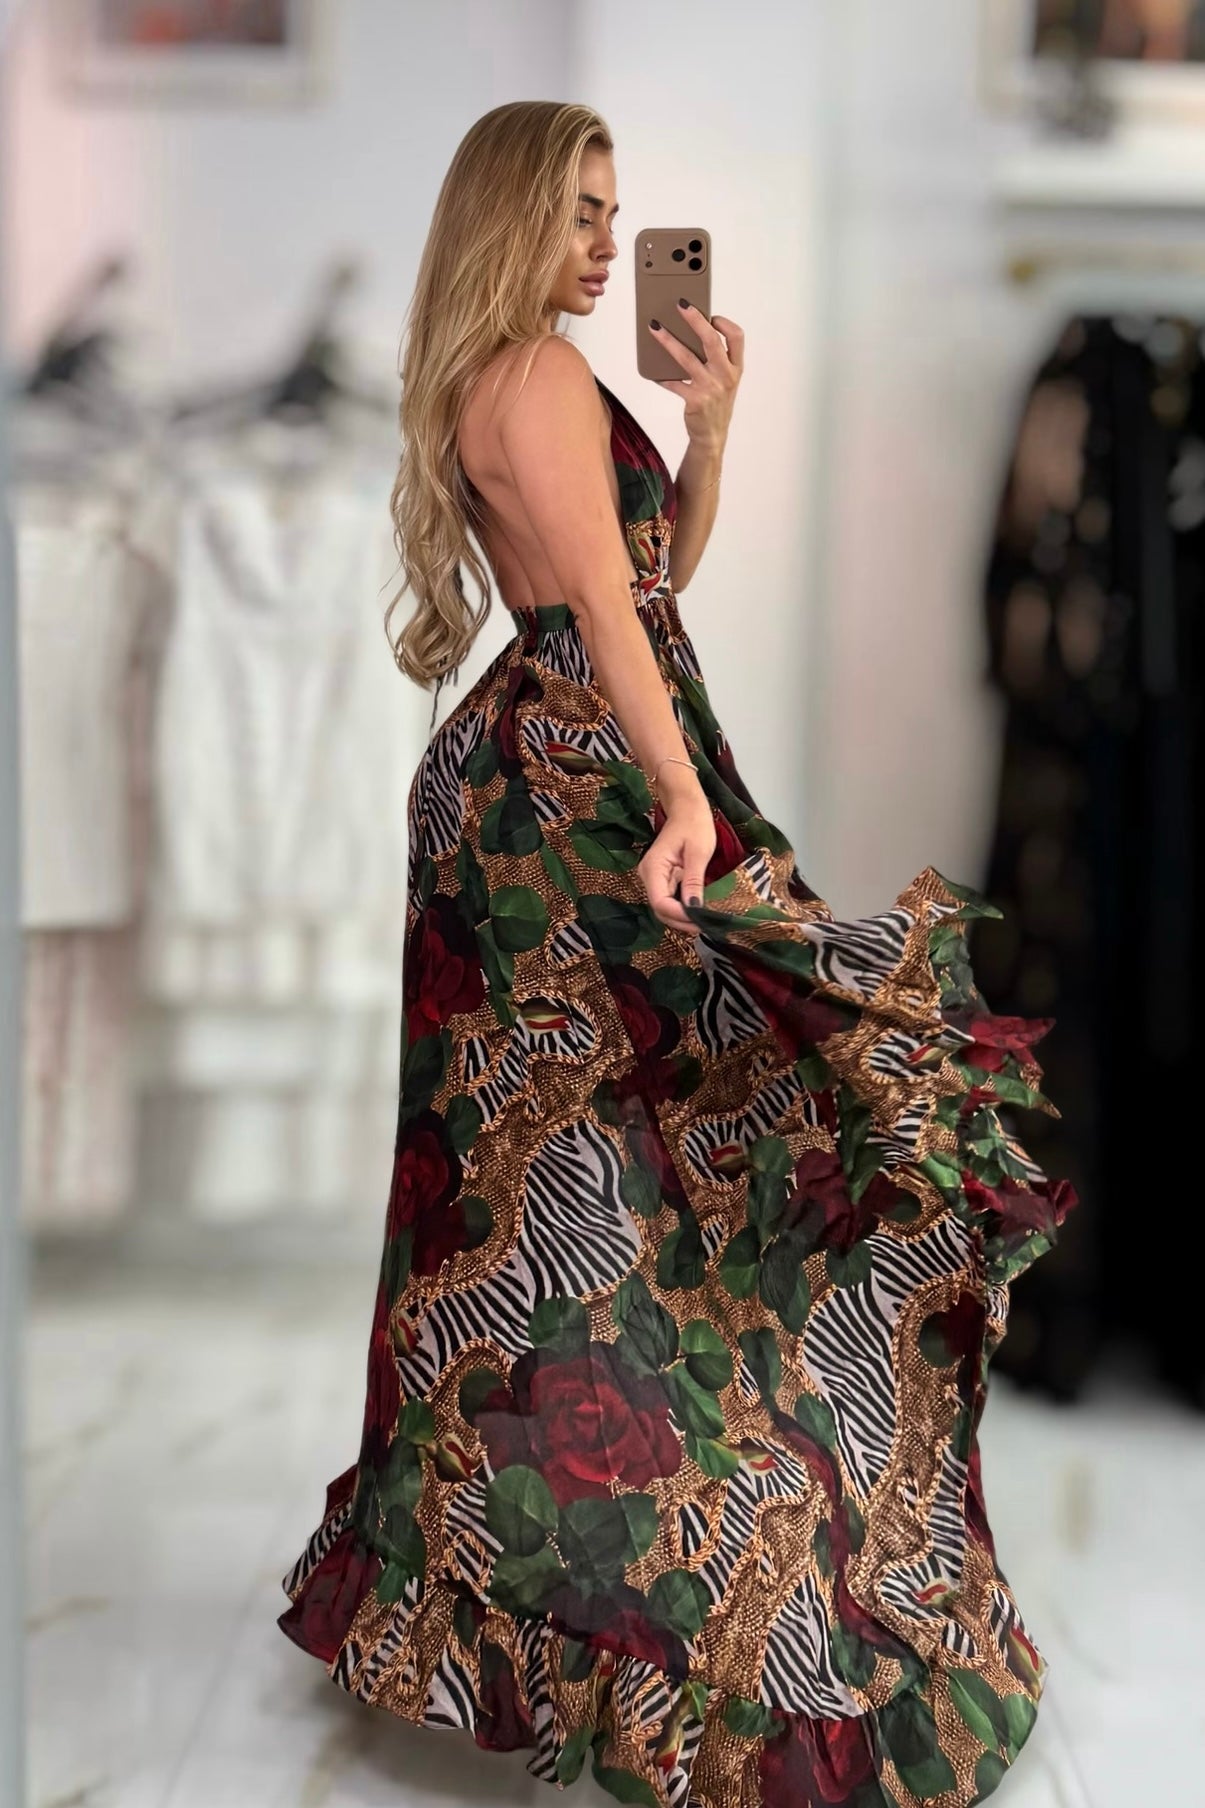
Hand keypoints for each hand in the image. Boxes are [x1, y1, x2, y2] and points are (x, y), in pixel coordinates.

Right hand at [638, 791, 716, 936]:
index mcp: (653, 868)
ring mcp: (654, 878)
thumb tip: (693, 908)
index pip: (660, 902)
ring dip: (682, 917)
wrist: (687, 808)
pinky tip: (698, 911)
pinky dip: (683, 908)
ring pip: (665, 907)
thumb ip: (693, 881)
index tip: (701, 920)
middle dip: (681, 921)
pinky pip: (670, 898)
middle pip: (660, 909)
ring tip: (704, 921)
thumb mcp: (698, 852)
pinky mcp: (663, 879)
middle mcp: (648, 876)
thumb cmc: (694, 824)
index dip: (679, 916)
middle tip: (706, 926)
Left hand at [648, 302, 743, 451]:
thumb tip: (689, 334)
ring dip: (668, 340)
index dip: (724, 323)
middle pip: (711, 341)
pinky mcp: (695, 400)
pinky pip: (674, 383)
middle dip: (695, 319)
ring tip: (654, 327)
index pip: (737, 337)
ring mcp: (711, 388)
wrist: (712, 436)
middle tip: (680, 305)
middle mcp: (726, 376)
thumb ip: (716, 360)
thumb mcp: (725, 381)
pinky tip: (653, 371)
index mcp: (736, 368)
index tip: (712, 316)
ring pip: (687, 358)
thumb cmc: (717, 403)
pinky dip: (662, 376)